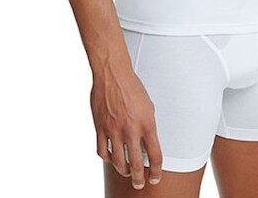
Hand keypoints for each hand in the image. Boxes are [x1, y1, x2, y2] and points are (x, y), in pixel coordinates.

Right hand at [90, 69, 162, 189]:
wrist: (113, 74)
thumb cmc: (132, 87)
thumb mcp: (149, 106)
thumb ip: (148, 126)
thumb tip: (146, 142)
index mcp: (147, 123)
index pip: (155, 155)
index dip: (156, 171)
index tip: (155, 178)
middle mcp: (131, 130)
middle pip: (136, 164)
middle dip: (139, 179)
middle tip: (140, 184)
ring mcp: (114, 130)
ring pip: (118, 162)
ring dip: (123, 171)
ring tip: (126, 173)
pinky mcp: (100, 128)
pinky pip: (102, 151)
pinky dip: (107, 158)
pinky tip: (111, 158)